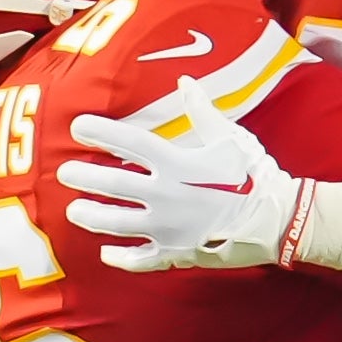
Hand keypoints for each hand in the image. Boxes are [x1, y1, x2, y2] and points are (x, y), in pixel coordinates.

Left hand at [60, 82, 299, 271]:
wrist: (276, 221)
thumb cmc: (254, 175)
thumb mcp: (229, 138)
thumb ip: (201, 112)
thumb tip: (185, 82)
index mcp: (176, 162)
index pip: (128, 142)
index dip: (100, 131)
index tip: (77, 126)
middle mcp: (164, 195)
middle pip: (113, 185)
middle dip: (84, 177)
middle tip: (65, 173)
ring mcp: (167, 227)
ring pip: (118, 224)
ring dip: (92, 217)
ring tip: (75, 211)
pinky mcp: (176, 253)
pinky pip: (142, 259)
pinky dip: (122, 258)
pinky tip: (107, 254)